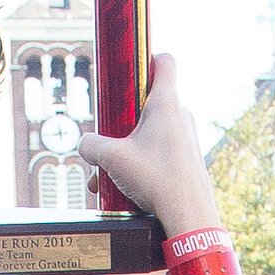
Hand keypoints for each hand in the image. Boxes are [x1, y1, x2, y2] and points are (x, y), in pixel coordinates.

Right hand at [78, 56, 215, 232]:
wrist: (190, 217)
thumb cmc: (158, 181)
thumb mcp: (111, 159)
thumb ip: (90, 146)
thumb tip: (85, 145)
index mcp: (166, 104)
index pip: (164, 61)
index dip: (146, 58)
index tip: (131, 70)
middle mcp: (181, 117)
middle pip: (148, 104)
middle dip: (123, 122)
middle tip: (109, 141)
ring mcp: (187, 139)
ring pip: (151, 134)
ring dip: (128, 151)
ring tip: (109, 177)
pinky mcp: (188, 161)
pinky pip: (160, 154)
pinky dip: (142, 165)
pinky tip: (125, 189)